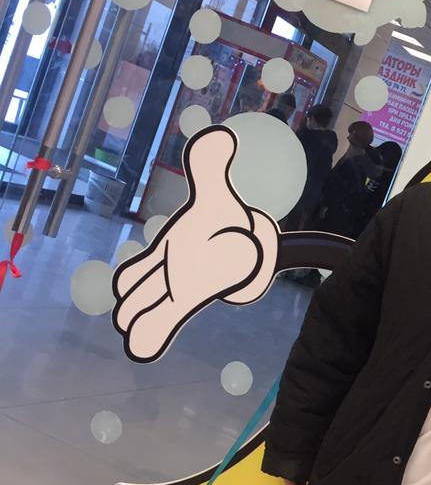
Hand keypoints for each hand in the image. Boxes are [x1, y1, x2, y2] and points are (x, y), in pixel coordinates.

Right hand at [113, 127, 279, 360]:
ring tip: (135, 336)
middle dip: (136, 304)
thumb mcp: (217, 195)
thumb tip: (219, 136)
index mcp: (165, 250)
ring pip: (151, 307)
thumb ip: (209, 166)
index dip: (133, 282)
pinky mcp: (192, 299)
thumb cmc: (225, 221)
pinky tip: (141, 349)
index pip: (138, 272)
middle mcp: (165, 272)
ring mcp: (177, 288)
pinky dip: (153, 333)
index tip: (125, 293)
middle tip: (129, 320)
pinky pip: (165, 320)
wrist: (251, 240)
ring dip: (145, 319)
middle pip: (141, 292)